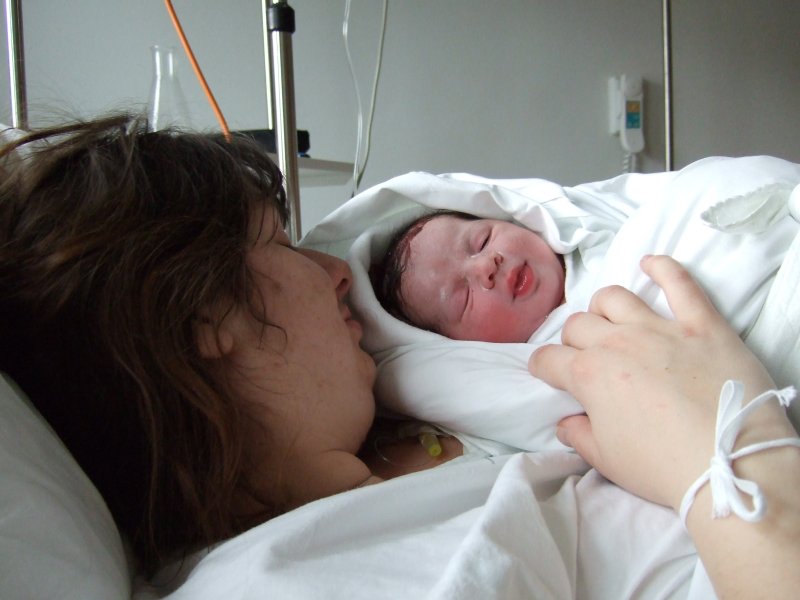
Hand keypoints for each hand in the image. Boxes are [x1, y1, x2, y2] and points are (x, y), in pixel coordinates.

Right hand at [529, 255, 778, 510]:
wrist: (731, 465)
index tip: (546, 372)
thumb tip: (566, 421)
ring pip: (615, 297)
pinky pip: (680, 283)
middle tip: (584, 357)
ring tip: (610, 320)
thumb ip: (578, 435)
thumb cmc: (665, 468)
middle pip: (578, 324)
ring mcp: (661, 329)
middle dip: (572, 340)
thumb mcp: (608, 462)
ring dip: (604, 307)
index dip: (542, 366)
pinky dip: (663, 268)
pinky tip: (651, 264)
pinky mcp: (702, 324)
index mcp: (590, 375)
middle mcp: (618, 343)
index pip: (548, 359)